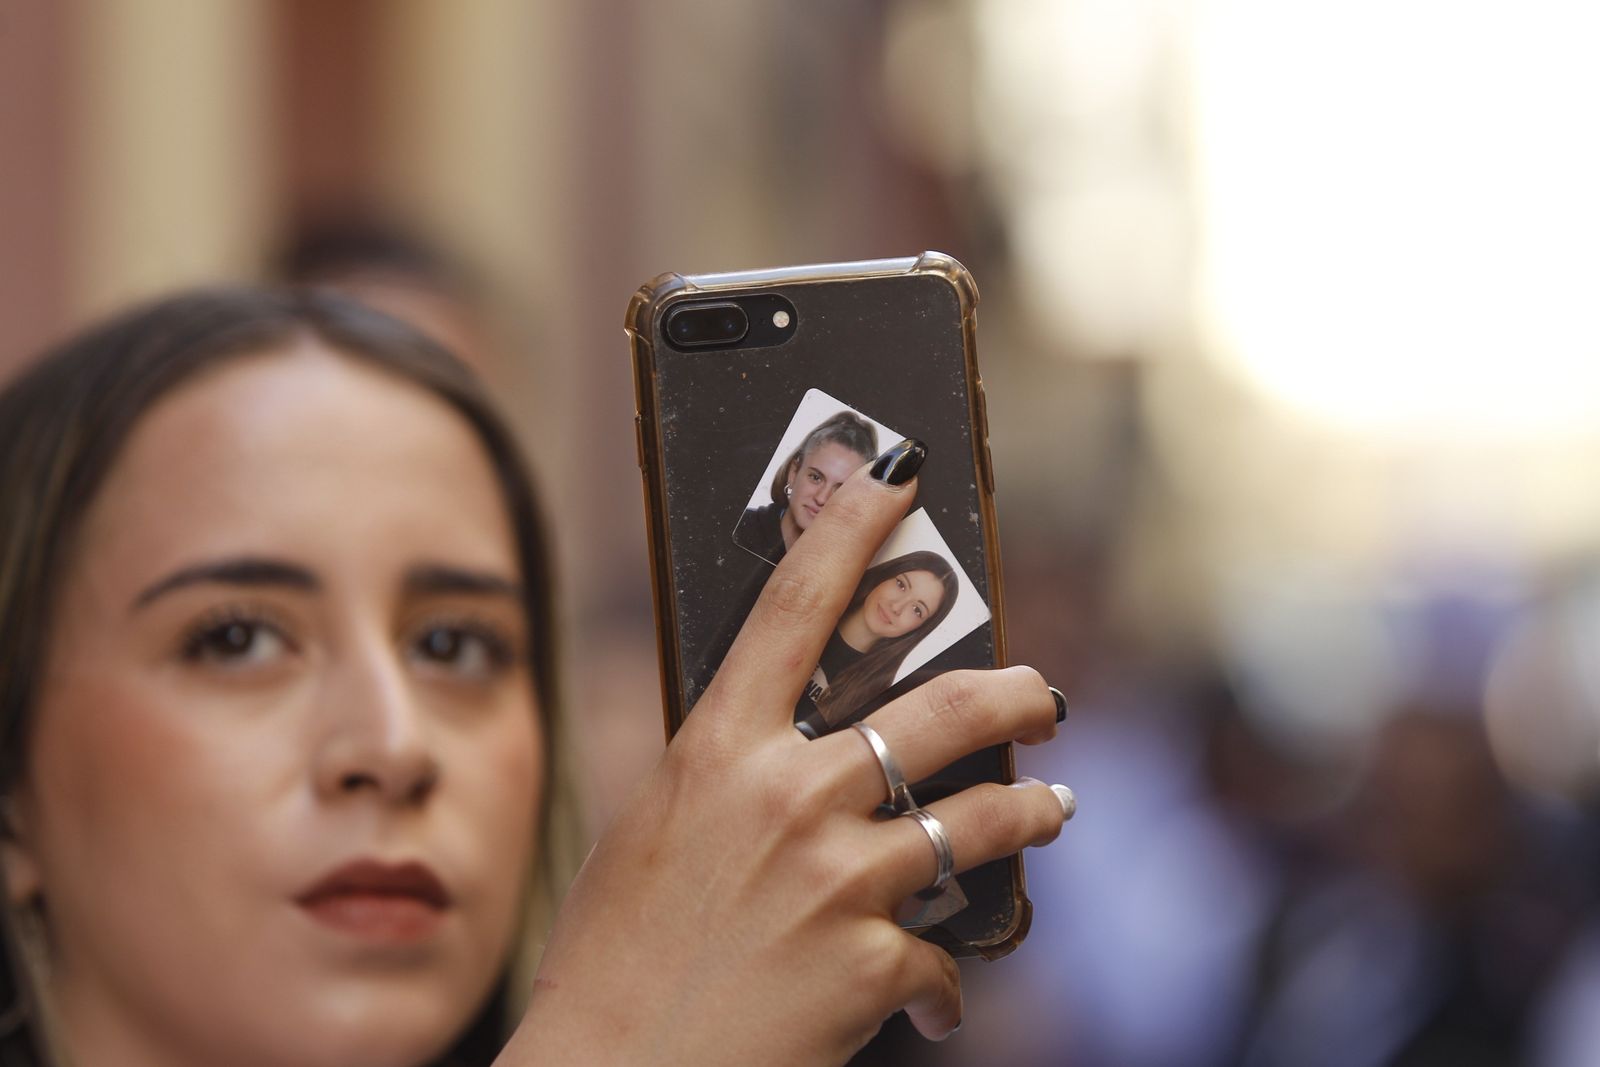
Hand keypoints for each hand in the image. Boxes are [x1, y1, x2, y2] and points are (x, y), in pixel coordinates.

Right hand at [502, 452, 1068, 1066]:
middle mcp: (789, 796)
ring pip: (984, 817)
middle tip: (1046, 694)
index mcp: (717, 750)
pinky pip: (941, 960)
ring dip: (1034, 811)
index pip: (796, 604)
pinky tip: (934, 1004)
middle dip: (1016, 692)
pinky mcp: (871, 962)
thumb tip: (797, 757)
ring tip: (1056, 809)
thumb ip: (730, 782)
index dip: (853, 525)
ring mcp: (837, 876)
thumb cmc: (615, 954)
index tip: (898, 475)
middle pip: (943, 707)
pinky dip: (941, 985)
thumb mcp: (655, 834)